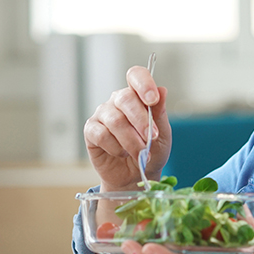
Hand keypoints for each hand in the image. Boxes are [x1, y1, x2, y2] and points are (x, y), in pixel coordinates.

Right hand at [84, 65, 171, 191]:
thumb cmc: (150, 152)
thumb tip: (162, 90)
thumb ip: (160, 114)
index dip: (143, 84)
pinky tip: (122, 153)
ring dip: (131, 140)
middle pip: (125, 99)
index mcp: (136, 96)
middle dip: (141, 121)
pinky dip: (116, 148)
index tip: (152, 100)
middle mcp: (117, 101)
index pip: (136, 76)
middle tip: (151, 138)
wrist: (135, 177)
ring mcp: (102, 115)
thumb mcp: (162, 136)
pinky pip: (102, 135)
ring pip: (115, 120)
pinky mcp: (91, 131)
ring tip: (141, 154)